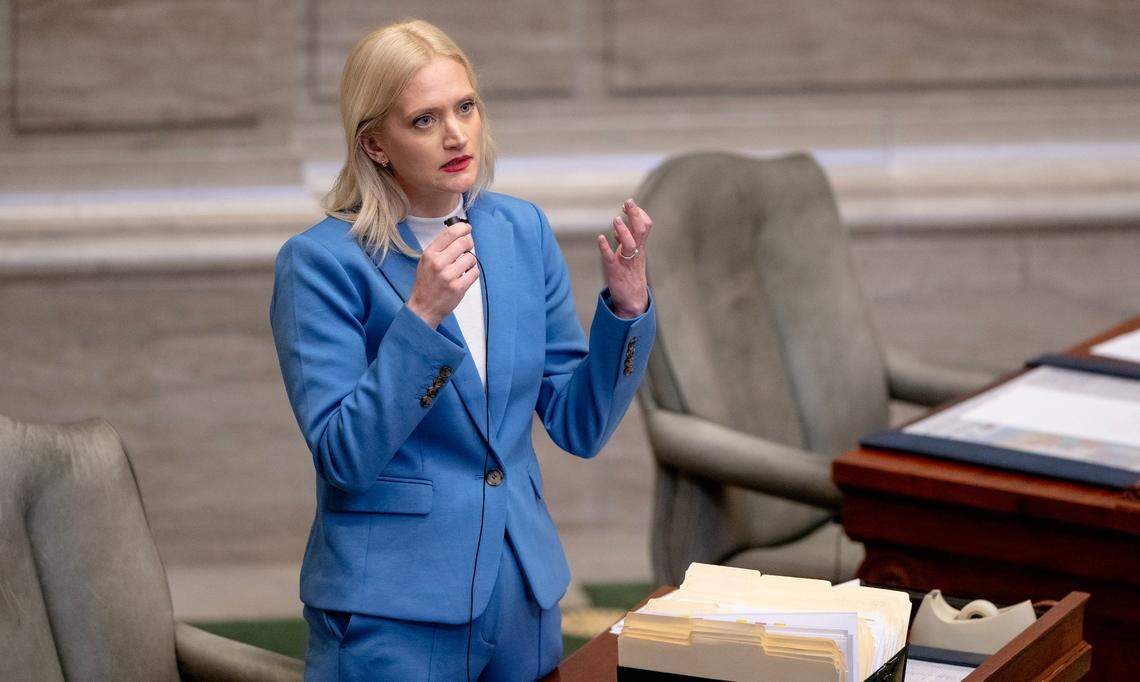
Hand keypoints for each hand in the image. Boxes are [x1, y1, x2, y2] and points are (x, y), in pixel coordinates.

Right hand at [407, 221, 478, 327]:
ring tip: (463, 267)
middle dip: (469, 243)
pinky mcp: (458, 288)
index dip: (463, 228)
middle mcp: (438, 263)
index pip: (450, 233)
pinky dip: (472, 274)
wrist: (423, 307)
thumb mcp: (426, 261)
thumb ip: (440, 248)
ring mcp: (448, 276)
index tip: (467, 229)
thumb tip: (459, 233)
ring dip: (470, 261)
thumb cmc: (426, 283)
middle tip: (468, 248)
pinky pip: (474, 273)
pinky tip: (464, 277)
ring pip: (471, 258)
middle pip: (464, 242)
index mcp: (430, 254)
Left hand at [597, 197, 651, 317]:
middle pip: (641, 231)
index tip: (630, 203)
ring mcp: (626, 262)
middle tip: (628, 201)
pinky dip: (606, 248)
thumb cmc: (631, 274)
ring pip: (630, 244)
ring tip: (616, 219)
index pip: (646, 226)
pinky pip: (611, 259)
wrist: (633, 300)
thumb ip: (625, 239)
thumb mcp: (631, 254)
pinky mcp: (615, 272)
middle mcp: (636, 252)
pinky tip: (600, 238)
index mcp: (640, 247)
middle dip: (635, 215)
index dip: (639, 213)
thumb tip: (620, 224)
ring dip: (623, 231)